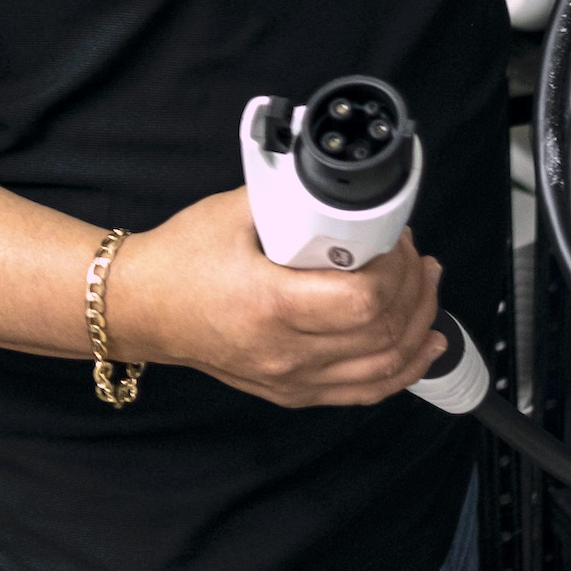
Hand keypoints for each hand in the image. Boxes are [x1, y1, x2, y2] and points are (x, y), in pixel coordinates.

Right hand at [102, 187, 445, 406]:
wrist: (142, 308)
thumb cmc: (180, 259)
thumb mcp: (235, 210)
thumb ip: (291, 193)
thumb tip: (338, 179)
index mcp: (271, 305)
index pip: (363, 301)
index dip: (397, 268)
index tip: (397, 237)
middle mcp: (285, 353)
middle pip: (382, 333)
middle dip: (415, 288)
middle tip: (415, 253)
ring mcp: (290, 379)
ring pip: (383, 369)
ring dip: (418, 326)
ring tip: (428, 286)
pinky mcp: (293, 392)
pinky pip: (363, 392)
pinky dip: (404, 370)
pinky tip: (425, 347)